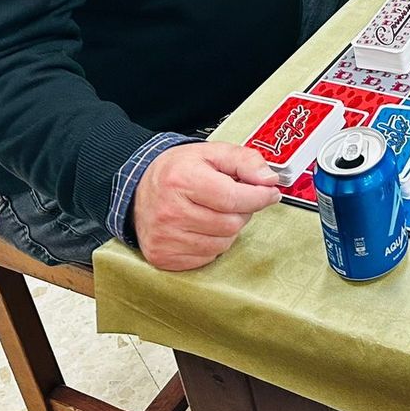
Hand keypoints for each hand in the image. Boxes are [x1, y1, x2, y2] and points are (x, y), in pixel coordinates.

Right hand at [130, 142, 281, 271]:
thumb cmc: (179, 171)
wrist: (139, 189)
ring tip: (215, 212)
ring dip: (228, 229)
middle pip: (231, 224)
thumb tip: (269, 179)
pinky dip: (213, 244)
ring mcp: (164, 238)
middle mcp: (170, 212)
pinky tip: (202, 228)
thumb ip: (246, 161)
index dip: (259, 197)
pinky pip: (207, 258)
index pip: (233, 198)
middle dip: (242, 211)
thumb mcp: (213, 152)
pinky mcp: (163, 257)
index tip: (270, 193)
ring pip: (222, 244)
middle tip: (233, 199)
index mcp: (182, 180)